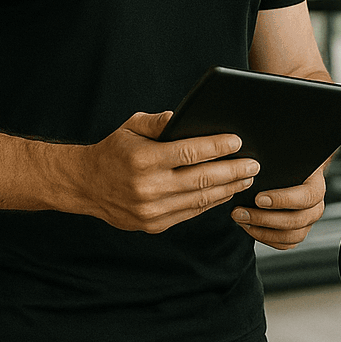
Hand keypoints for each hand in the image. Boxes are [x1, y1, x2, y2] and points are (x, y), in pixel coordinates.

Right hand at [68, 111, 256, 232]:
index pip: (189, 152)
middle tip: (254, 164)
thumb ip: (159, 121)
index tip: (238, 142)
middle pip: (202, 179)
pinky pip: (191, 213)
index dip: (217, 147)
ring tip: (246, 178)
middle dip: (233, 171)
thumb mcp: (131, 126)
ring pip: (200, 199)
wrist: (86, 185)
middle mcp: (148, 187)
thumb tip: (183, 116)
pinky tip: (225, 192)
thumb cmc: (114, 151)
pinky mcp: (154, 225)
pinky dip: (211, 202)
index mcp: (143, 160)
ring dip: (228, 189)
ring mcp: (151, 210)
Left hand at [232, 163, 326, 249]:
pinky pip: (286, 244)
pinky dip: (266, 239)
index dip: (283, 200)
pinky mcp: (298, 232)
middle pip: (296, 221)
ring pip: (290, 236)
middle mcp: (315, 206)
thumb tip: (256, 163)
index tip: (258, 198)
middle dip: (264, 219)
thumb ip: (277, 159)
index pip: (306, 197)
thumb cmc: (287, 163)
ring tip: (241, 220)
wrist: (295, 170)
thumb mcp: (285, 157)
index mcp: (316, 186)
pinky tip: (249, 228)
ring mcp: (308, 222)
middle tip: (240, 212)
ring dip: (262, 232)